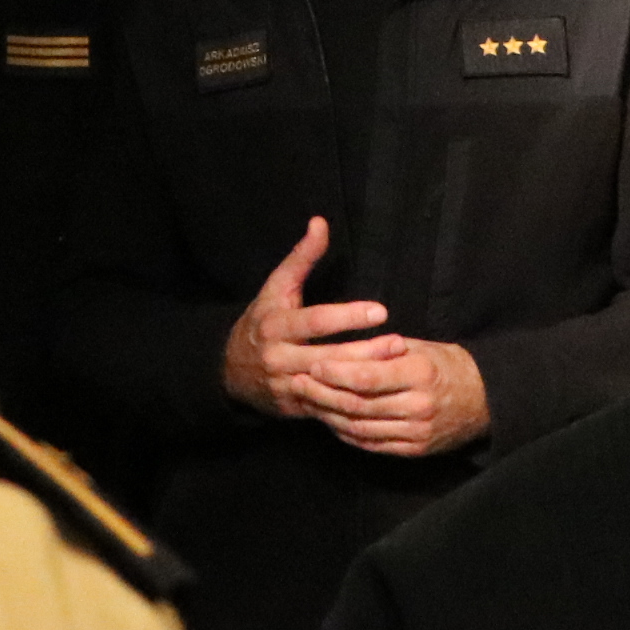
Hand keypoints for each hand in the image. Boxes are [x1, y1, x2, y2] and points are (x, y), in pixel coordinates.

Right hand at [220, 217, 394, 415]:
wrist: (229, 371)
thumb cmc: (261, 322)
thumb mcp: (276, 288)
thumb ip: (301, 257)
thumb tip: (321, 222)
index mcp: (275, 326)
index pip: (315, 321)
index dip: (348, 317)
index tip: (380, 311)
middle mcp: (279, 358)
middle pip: (328, 357)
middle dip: (366, 352)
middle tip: (399, 343)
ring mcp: (287, 386)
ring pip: (331, 386)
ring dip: (366, 378)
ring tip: (399, 368)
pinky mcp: (296, 407)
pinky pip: (329, 407)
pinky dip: (355, 402)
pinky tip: (381, 394)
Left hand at [283, 334, 490, 457]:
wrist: (485, 399)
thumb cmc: (448, 365)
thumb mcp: (422, 347)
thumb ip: (386, 350)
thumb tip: (346, 347)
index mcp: (419, 374)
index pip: (367, 377)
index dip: (335, 372)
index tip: (312, 363)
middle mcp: (418, 405)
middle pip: (358, 404)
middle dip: (322, 394)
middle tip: (297, 382)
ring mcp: (416, 431)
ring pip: (361, 427)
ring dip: (329, 416)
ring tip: (308, 402)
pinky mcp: (415, 449)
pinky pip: (372, 444)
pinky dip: (348, 434)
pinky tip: (331, 421)